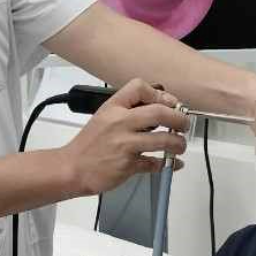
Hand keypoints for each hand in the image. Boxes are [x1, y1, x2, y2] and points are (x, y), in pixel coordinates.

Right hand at [61, 78, 189, 195]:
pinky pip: (155, 164)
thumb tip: (162, 107)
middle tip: (184, 125)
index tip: (170, 104)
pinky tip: (173, 163)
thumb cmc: (90, 143)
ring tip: (180, 146)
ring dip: (178, 143)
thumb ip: (129, 110)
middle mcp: (120, 123)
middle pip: (159, 113)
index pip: (139, 87)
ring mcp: (124, 145)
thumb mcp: (105, 116)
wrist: (71, 168)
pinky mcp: (128, 166)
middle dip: (179, 118)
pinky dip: (169, 164)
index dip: (160, 94)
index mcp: (114, 107)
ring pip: (162, 140)